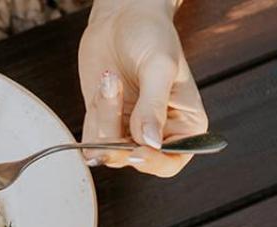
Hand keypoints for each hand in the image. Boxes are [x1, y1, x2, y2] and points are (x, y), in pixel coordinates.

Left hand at [77, 0, 207, 176]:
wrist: (122, 15)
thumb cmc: (151, 34)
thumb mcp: (159, 67)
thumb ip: (153, 108)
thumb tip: (150, 143)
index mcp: (185, 124)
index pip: (171, 162)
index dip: (153, 162)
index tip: (136, 150)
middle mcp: (157, 132)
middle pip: (134, 160)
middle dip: (118, 130)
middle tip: (113, 89)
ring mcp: (129, 129)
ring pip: (109, 149)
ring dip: (104, 115)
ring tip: (110, 77)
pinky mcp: (106, 122)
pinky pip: (91, 139)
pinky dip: (92, 115)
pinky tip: (103, 86)